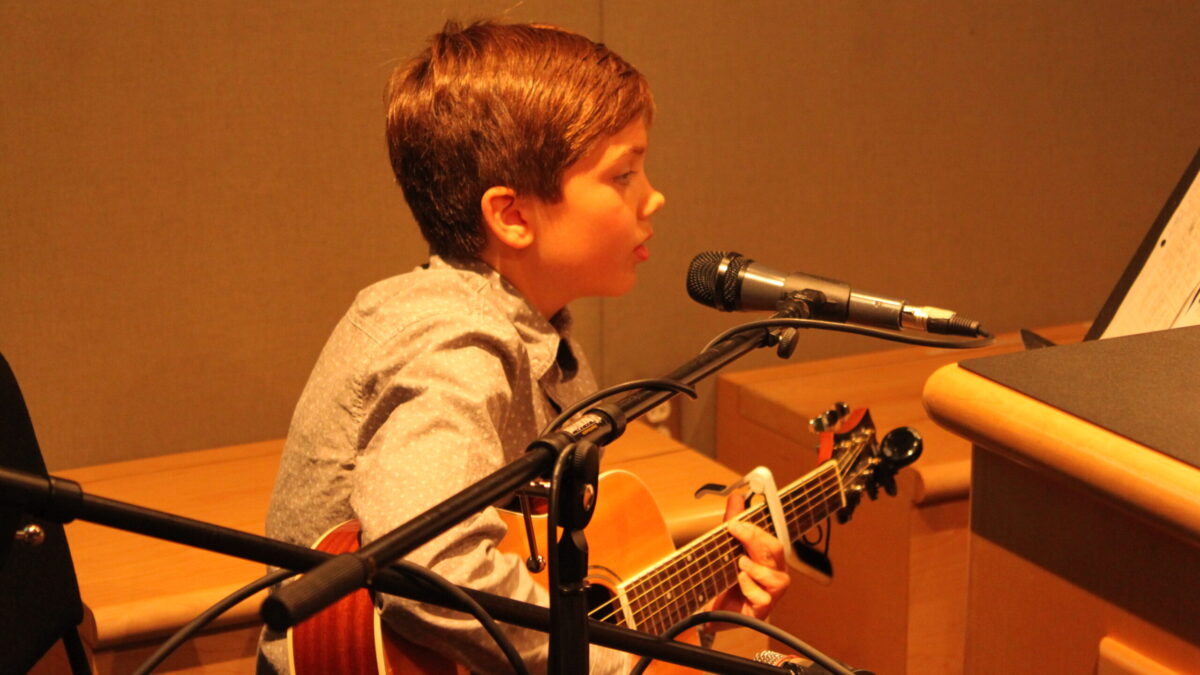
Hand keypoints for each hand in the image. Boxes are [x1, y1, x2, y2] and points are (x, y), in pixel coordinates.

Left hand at [705, 492, 790, 627]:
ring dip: (755, 567)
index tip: (736, 522)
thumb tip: (736, 497)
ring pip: (776, 575)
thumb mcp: (725, 547)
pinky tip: (739, 582)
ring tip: (739, 563)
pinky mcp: (763, 609)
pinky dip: (750, 586)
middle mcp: (774, 572)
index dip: (757, 528)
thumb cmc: (723, 580)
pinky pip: (764, 596)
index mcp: (768, 556)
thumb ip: (733, 522)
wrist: (709, 611)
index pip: (771, 537)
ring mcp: (771, 592)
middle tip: (736, 531)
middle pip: (776, 550)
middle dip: (755, 539)